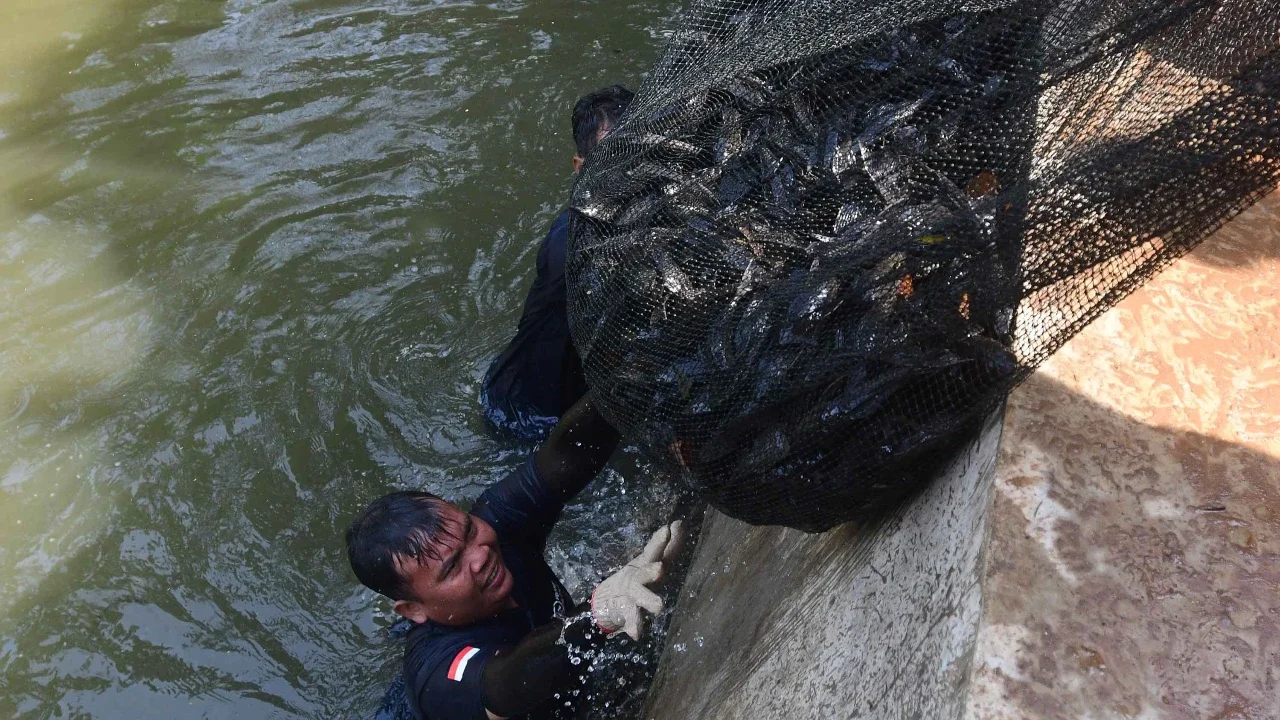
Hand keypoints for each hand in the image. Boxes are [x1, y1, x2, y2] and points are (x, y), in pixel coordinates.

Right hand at [590, 520, 684, 640]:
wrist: (606, 600)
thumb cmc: (638, 578)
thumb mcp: (652, 561)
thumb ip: (670, 546)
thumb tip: (682, 523)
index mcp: (645, 564)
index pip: (655, 551)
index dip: (661, 541)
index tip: (669, 528)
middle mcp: (636, 577)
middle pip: (644, 571)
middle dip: (651, 570)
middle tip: (660, 569)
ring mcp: (629, 594)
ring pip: (639, 596)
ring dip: (648, 600)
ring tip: (659, 606)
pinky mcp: (625, 611)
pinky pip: (630, 619)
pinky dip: (634, 626)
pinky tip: (638, 634)